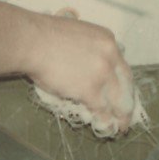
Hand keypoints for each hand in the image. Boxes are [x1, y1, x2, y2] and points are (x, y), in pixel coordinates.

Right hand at [25, 13, 136, 136]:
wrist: (32, 41)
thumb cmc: (44, 35)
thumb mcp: (76, 33)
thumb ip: (88, 48)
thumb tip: (86, 63)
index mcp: (106, 39)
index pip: (121, 64)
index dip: (122, 82)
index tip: (121, 92)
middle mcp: (110, 55)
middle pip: (126, 83)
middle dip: (127, 101)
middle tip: (125, 113)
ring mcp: (102, 73)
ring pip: (118, 100)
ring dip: (120, 116)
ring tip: (120, 126)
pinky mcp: (90, 90)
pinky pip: (102, 110)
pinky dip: (105, 120)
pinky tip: (106, 126)